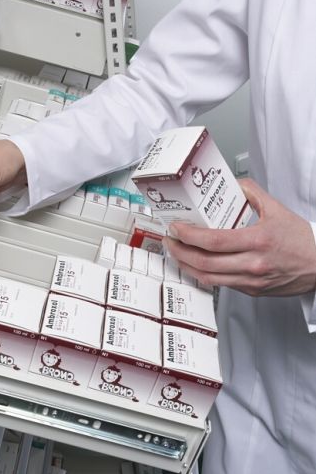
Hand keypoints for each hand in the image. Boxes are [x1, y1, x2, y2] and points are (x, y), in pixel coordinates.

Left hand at [163, 178, 315, 296]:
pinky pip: (220, 284)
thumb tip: (233, 183)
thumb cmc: (302, 241)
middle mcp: (252, 264)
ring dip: (186, 265)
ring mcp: (250, 281)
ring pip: (207, 278)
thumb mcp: (277, 209)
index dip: (189, 235)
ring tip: (177, 252)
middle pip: (204, 262)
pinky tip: (196, 264)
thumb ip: (252, 193)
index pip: (213, 241)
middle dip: (179, 251)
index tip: (177, 228)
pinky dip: (203, 274)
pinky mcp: (250, 291)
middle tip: (170, 240)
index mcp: (257, 241)